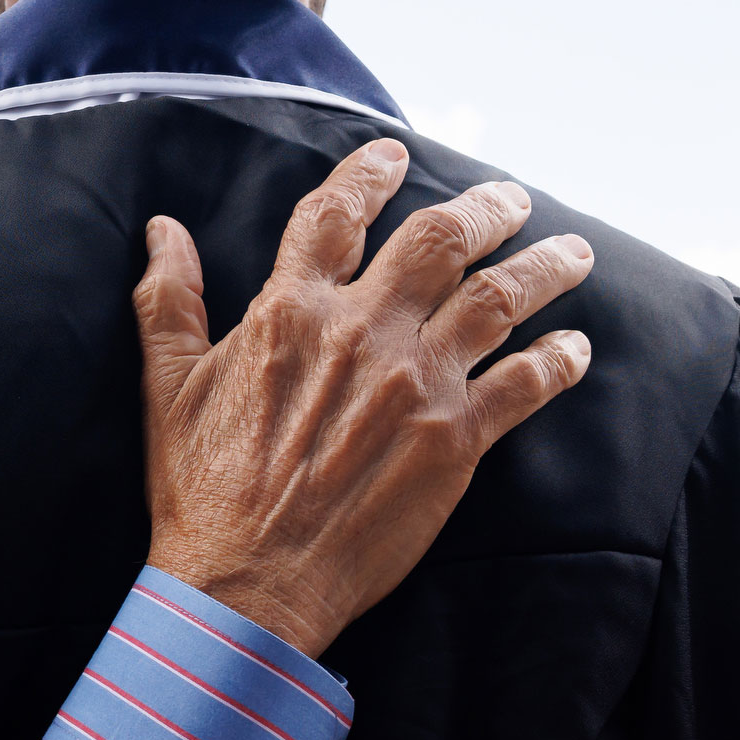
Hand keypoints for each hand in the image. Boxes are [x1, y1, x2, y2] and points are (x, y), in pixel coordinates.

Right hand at [137, 138, 594, 657]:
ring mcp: (416, 383)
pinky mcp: (456, 441)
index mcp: (290, 311)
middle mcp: (362, 333)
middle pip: (441, 239)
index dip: (369, 175)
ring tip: (575, 252)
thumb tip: (162, 231)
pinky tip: (577, 348)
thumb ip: (169, 300)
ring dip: (545, 268)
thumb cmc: (201, 492)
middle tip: (509, 198)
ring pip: (500, 298)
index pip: (337, 214)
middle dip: (486, 208)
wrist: (247, 584)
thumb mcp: (167, 386)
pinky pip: (526, 384)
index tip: (394, 156)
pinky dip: (559, 360)